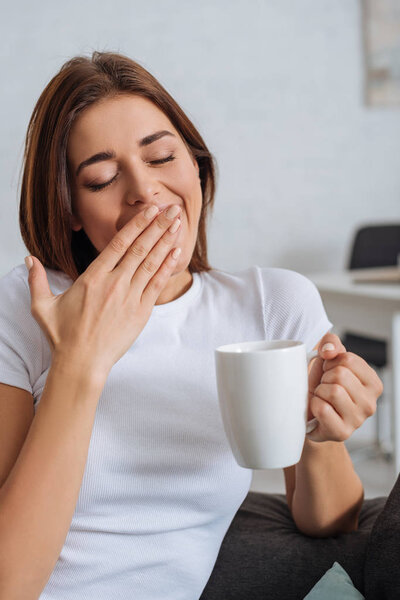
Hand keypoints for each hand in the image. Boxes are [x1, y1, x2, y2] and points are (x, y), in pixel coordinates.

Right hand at [25, 204, 181, 378]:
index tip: (149, 210)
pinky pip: (157, 284)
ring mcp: (130, 297)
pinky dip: (167, 267)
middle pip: (140, 248)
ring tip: (177, 223)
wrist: (82, 363)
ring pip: (151, 263)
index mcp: (93, 277)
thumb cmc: (63, 336)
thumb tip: (28, 259)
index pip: (118, 243)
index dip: (136, 224)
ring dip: (166, 241)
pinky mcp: (141, 312)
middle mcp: (114, 283)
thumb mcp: (42, 306)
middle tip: (172, 209)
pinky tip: (176, 252)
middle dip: (158, 226)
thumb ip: (36, 280)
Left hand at [306, 333, 383, 441]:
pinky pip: (322, 409)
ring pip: (332, 391)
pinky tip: (318, 410)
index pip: (348, 359)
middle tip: (324, 387)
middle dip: (325, 378)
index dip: (331, 362)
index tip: (330, 372)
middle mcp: (370, 403)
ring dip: (319, 391)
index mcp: (373, 383)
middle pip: (340, 375)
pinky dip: (314, 405)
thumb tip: (329, 350)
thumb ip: (330, 343)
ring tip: (322, 398)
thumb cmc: (322, 386)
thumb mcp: (327, 359)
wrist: (310, 414)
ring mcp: (358, 420)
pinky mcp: (342, 432)